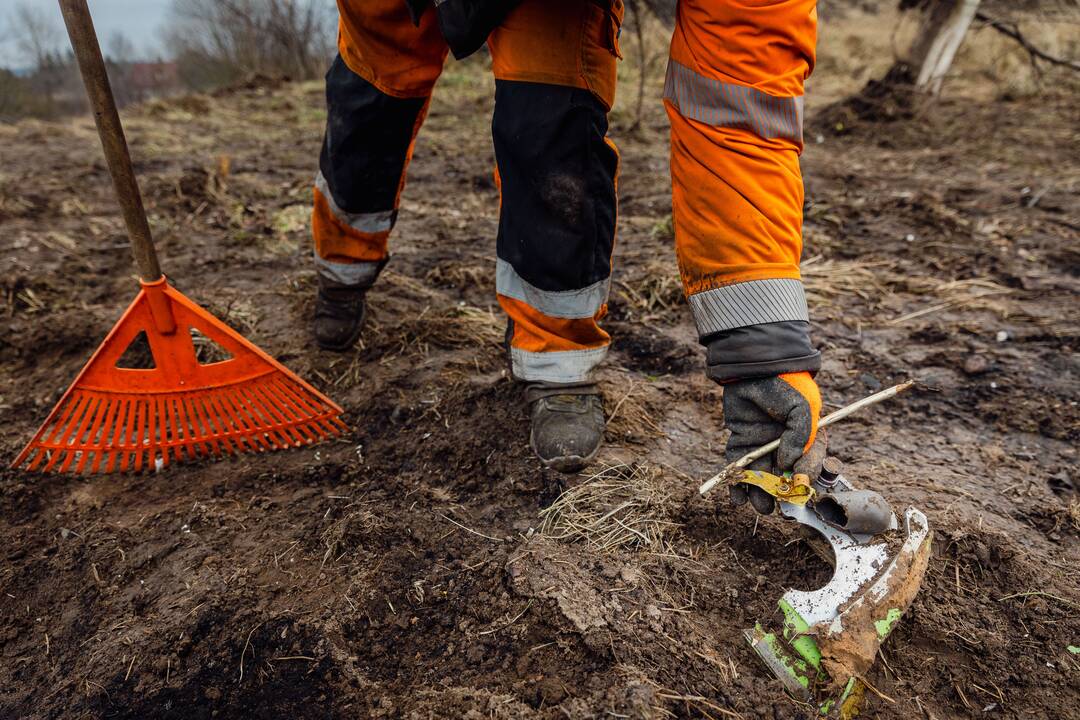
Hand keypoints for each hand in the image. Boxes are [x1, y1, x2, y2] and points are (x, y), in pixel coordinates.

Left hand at [723, 372, 826, 513]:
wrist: (755, 365)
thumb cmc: (785, 384)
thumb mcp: (802, 408)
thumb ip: (800, 436)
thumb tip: (787, 464)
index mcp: (806, 437)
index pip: (809, 463)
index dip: (804, 476)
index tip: (797, 484)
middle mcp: (785, 444)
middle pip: (783, 475)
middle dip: (780, 492)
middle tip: (776, 505)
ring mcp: (762, 443)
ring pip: (761, 474)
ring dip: (759, 493)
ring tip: (759, 507)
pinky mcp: (741, 439)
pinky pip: (738, 464)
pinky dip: (737, 482)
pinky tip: (737, 498)